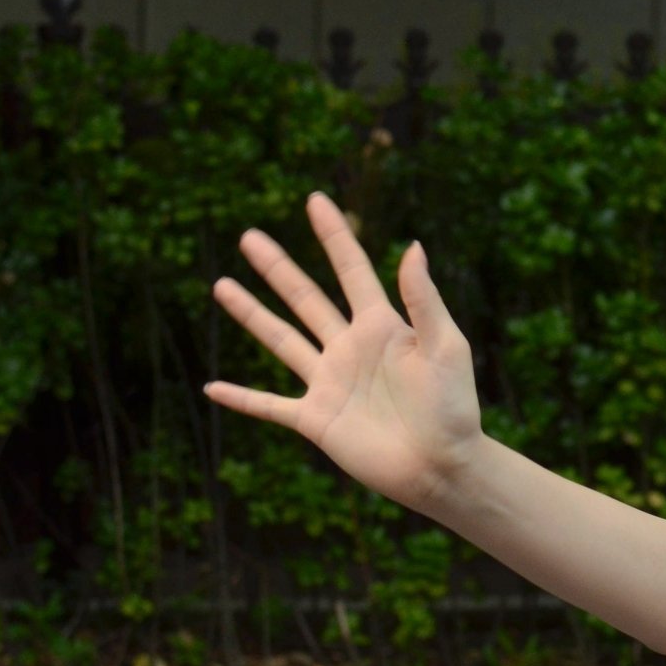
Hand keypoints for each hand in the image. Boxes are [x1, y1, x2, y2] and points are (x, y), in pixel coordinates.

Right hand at [201, 192, 486, 515]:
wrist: (443, 466)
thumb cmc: (454, 407)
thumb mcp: (446, 347)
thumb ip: (424, 300)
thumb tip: (412, 246)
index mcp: (382, 327)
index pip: (351, 271)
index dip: (334, 236)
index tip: (315, 200)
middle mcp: (350, 348)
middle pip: (305, 298)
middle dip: (277, 267)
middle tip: (249, 236)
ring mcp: (329, 383)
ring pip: (281, 340)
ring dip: (251, 314)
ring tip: (220, 285)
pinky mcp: (316, 420)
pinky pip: (269, 406)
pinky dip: (240, 397)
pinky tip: (211, 387)